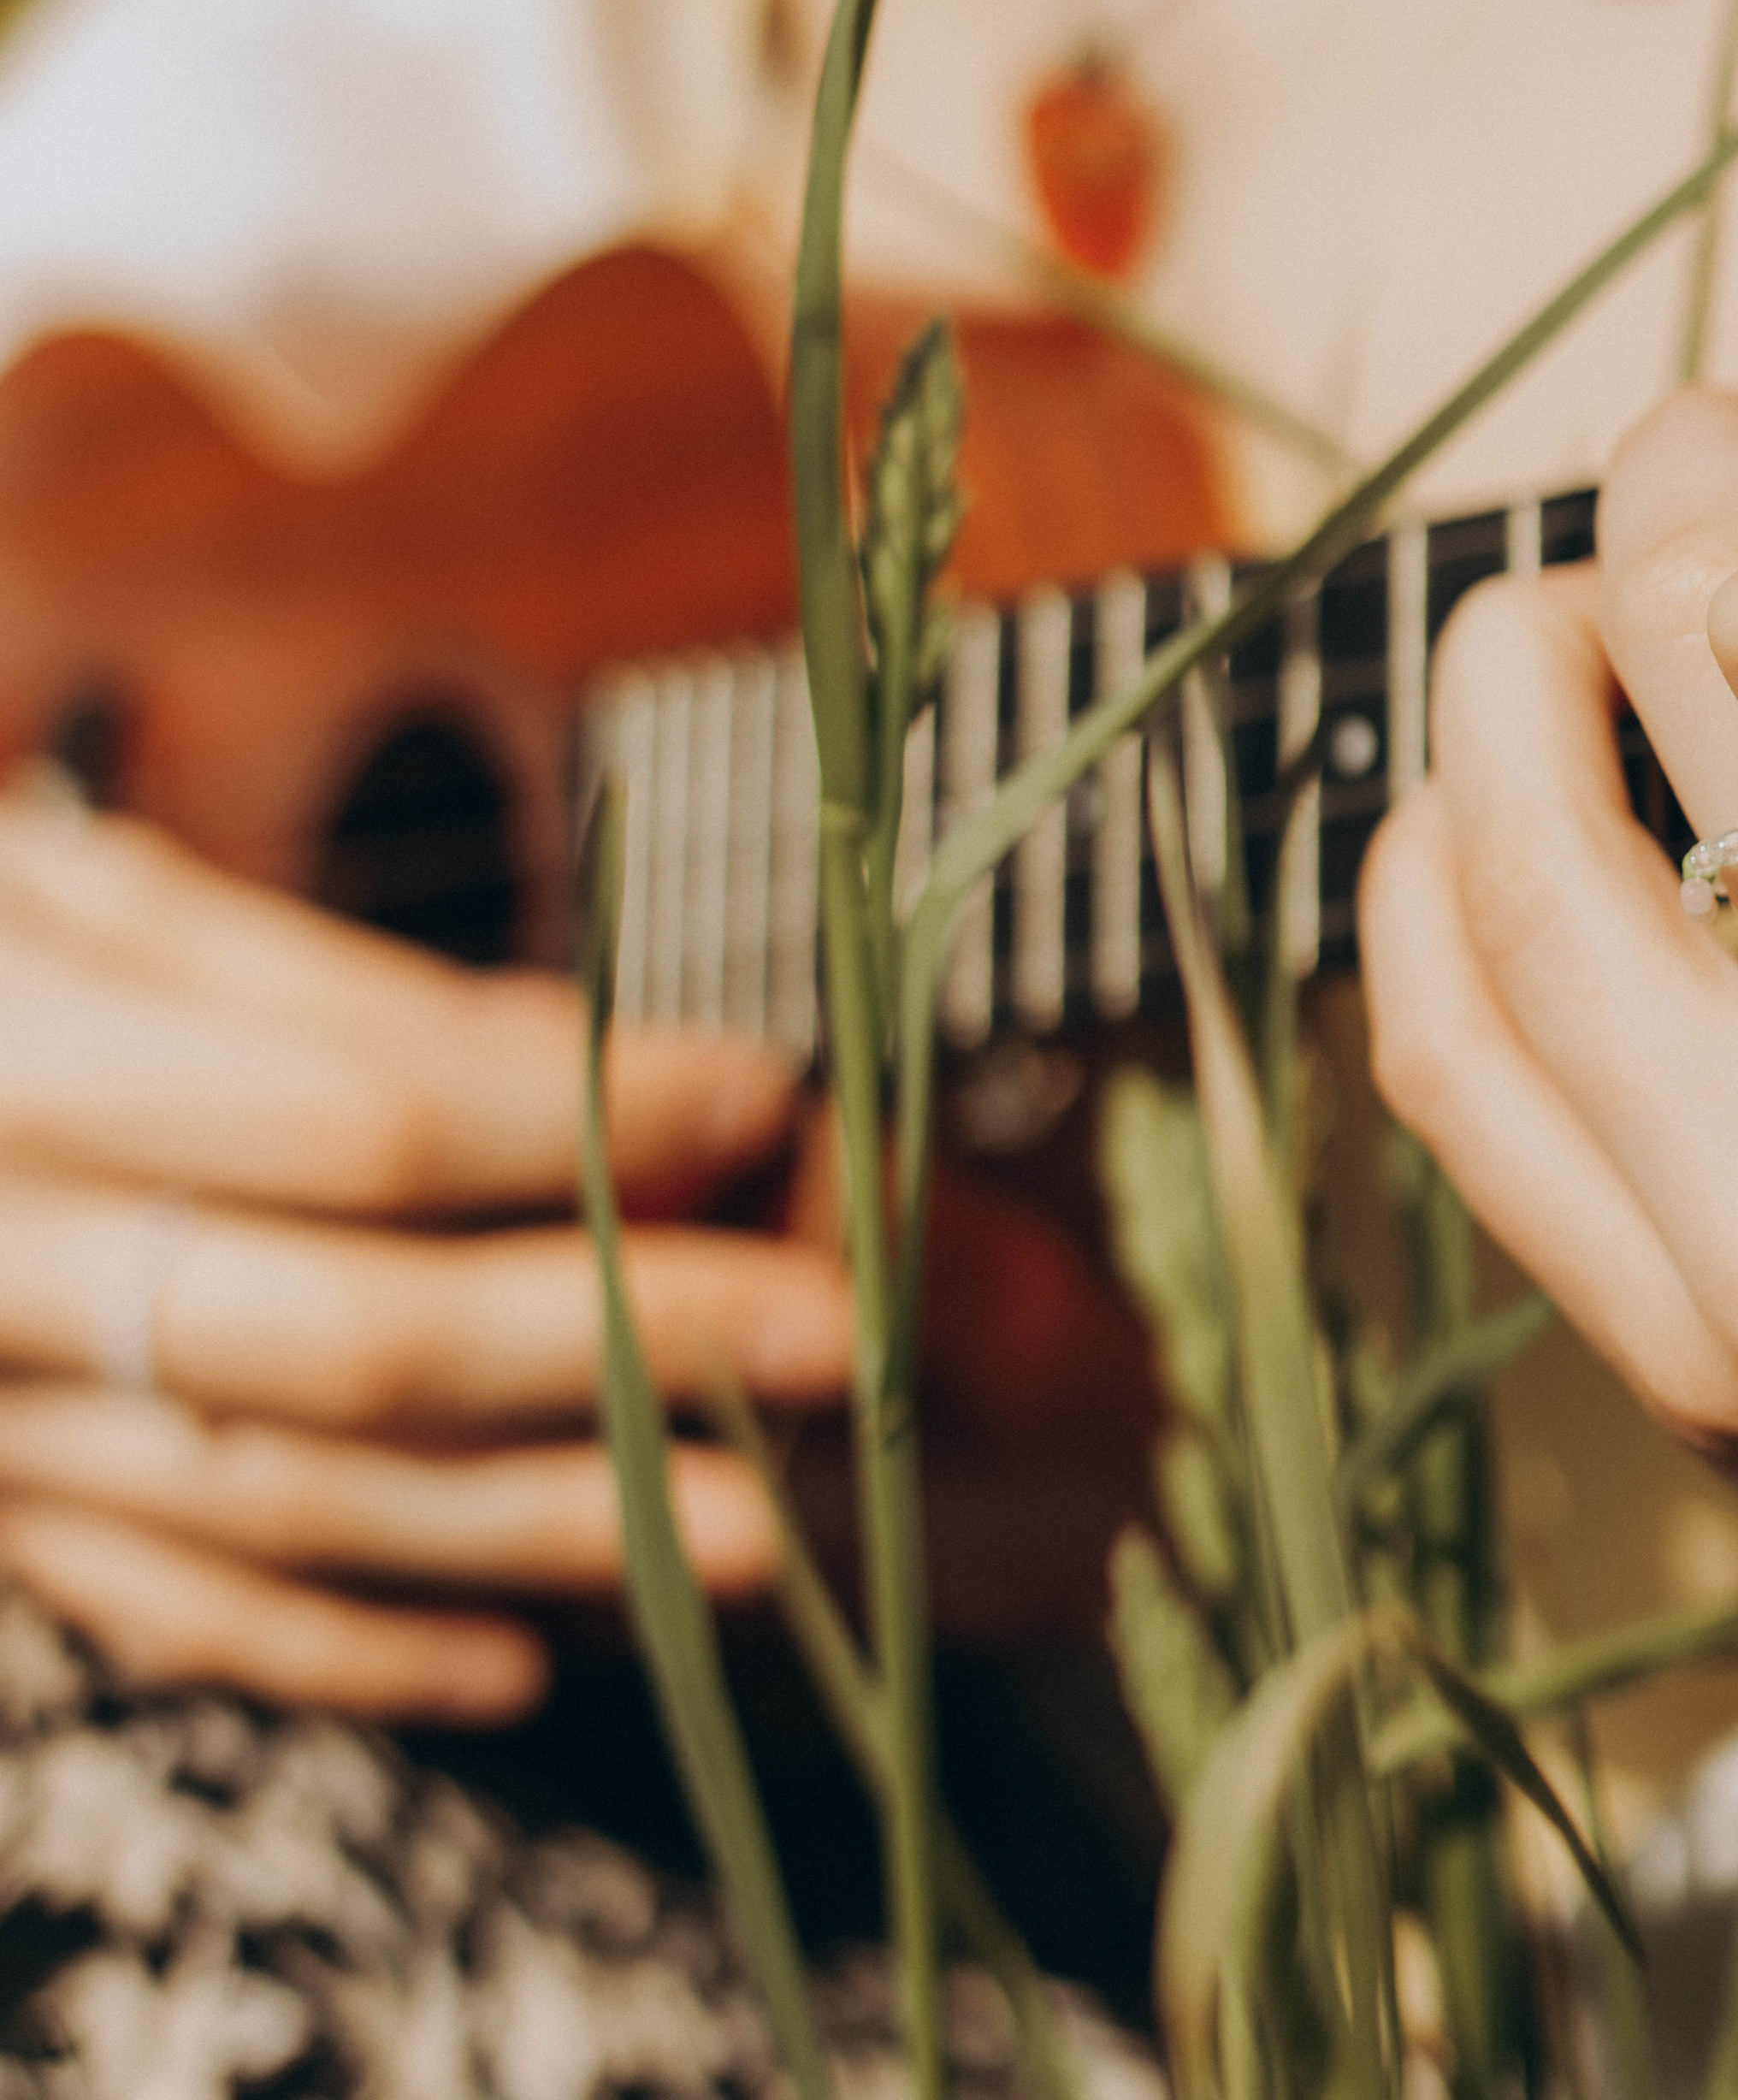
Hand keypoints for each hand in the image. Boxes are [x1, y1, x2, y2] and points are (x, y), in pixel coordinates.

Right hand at [0, 799, 852, 1721]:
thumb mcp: (72, 909)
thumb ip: (302, 988)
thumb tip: (578, 1067)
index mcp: (24, 1074)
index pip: (353, 1119)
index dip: (572, 1117)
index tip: (759, 1089)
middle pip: (347, 1333)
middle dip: (608, 1341)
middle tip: (828, 1332)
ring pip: (291, 1505)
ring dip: (536, 1528)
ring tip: (758, 1534)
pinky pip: (182, 1618)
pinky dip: (356, 1652)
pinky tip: (526, 1656)